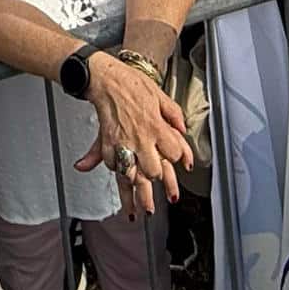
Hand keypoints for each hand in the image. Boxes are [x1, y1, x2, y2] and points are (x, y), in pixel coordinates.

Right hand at [74, 56, 192, 216]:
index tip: (182, 162)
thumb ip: (174, 114)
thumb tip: (182, 129)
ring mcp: (122, 144)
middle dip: (157, 180)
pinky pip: (113, 166)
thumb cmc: (132, 84)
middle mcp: (140, 139)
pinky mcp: (107, 145)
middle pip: (153, 171)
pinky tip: (121, 181)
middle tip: (162, 188)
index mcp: (156, 126)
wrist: (106, 79)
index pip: (174, 152)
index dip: (180, 158)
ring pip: (131, 176)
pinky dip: (117, 174)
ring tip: (139, 210)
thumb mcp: (160, 95)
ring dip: (135, 193)